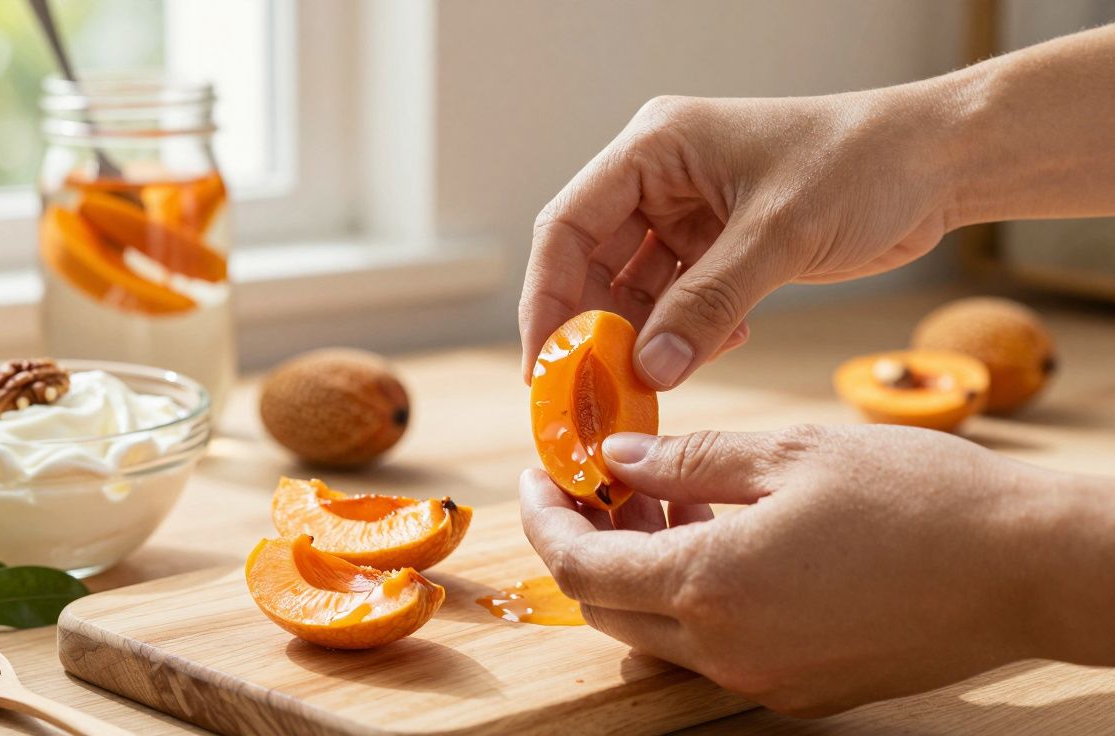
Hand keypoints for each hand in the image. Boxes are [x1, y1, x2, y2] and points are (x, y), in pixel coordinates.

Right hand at [519, 87, 957, 388]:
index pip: (568, 225)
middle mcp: (660, 178)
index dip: (547, 296)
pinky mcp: (720, 245)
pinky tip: (715, 348)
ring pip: (636, 289)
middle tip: (598, 392)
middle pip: (594, 263)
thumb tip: (648, 372)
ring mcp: (689, 213)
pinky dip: (687, 333)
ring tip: (654, 385)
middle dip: (595, 329)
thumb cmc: (861, 165)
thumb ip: (708, 304)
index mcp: (655, 148)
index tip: (545, 361)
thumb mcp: (778, 235)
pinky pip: (679, 300)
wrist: (938, 163)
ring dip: (643, 339)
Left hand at [519, 425, 1089, 715]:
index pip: (580, 568)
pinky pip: (713, 647)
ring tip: (672, 494)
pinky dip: (693, 595)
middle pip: (609, 608)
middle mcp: (727, 652)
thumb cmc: (917, 498)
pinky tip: (724, 535)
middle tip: (607, 480)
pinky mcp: (800, 688)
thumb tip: (617, 459)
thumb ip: (686, 459)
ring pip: (658, 631)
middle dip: (589, 542)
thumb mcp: (789, 454)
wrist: (1026, 568)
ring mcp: (764, 680)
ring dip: (641, 568)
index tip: (539, 478)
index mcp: (712, 587)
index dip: (546, 520)